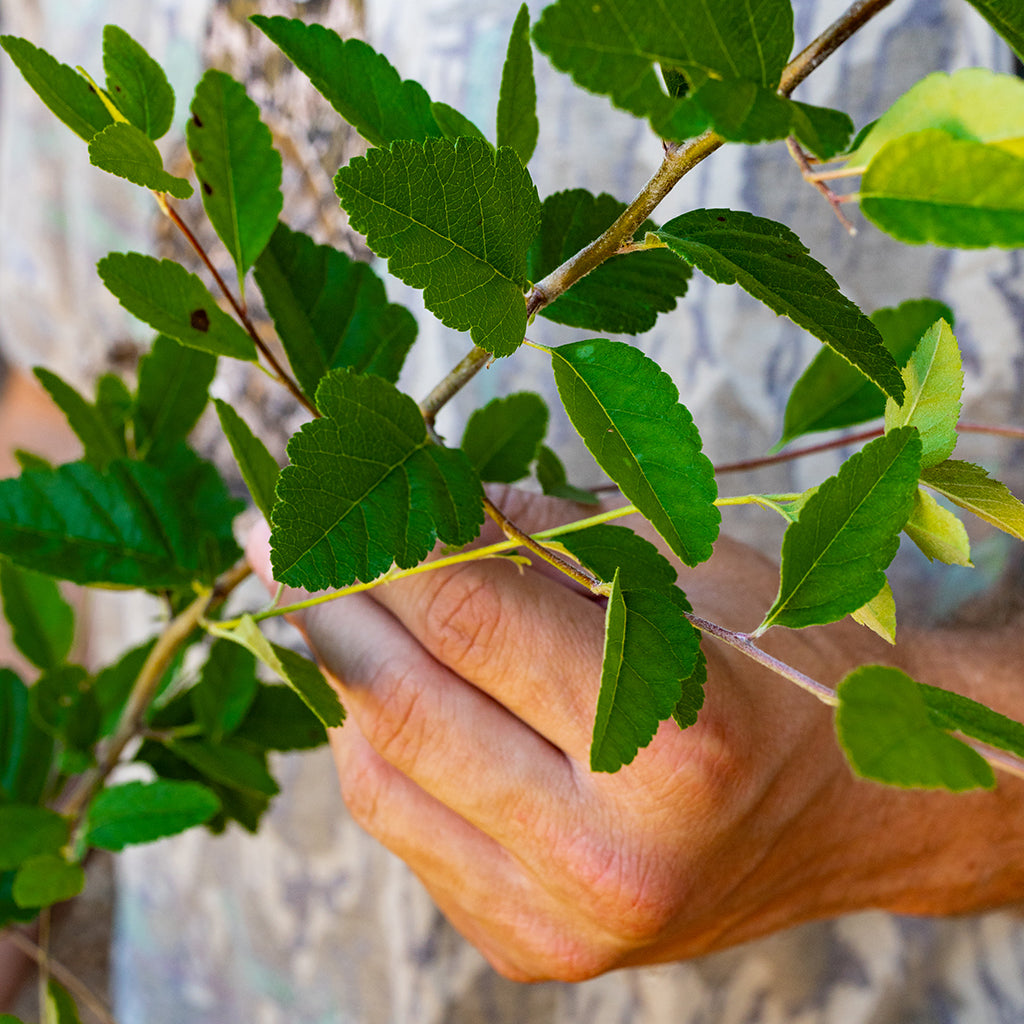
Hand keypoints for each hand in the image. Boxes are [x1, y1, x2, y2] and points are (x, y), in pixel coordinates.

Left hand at [247, 487, 1023, 980]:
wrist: (858, 809)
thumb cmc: (787, 667)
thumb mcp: (688, 572)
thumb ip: (543, 537)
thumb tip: (415, 499)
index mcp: (674, 738)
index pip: (471, 619)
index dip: (375, 546)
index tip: (310, 497)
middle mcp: (613, 855)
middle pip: (407, 707)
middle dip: (326, 607)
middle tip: (275, 543)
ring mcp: (567, 922)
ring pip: (382, 779)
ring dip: (346, 682)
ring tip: (342, 611)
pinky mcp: (535, 950)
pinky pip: (409, 831)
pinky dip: (384, 750)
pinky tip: (398, 696)